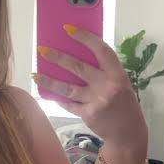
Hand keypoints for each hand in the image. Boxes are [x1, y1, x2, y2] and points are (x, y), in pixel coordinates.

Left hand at [34, 25, 147, 144]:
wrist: (128, 133)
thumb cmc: (124, 104)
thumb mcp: (122, 84)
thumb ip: (105, 73)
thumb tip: (81, 57)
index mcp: (118, 75)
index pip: (101, 51)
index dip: (85, 38)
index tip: (68, 29)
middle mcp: (107, 86)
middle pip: (78, 68)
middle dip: (58, 58)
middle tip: (42, 49)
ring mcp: (96, 101)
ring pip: (67, 88)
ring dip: (49, 81)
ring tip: (35, 75)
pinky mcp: (88, 114)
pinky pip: (69, 104)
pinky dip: (59, 99)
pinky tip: (49, 94)